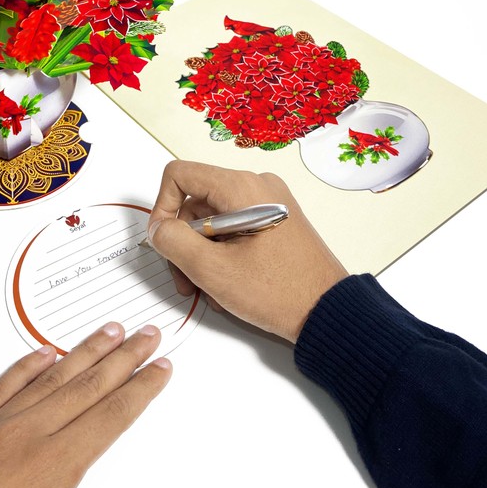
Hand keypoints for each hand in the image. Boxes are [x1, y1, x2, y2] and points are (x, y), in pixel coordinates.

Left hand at [0, 323, 170, 487]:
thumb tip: (83, 466)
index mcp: (49, 468)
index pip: (110, 417)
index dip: (140, 391)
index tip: (158, 370)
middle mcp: (22, 439)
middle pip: (88, 387)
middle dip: (124, 359)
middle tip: (146, 335)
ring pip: (49, 378)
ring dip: (84, 352)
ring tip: (109, 332)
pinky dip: (25, 367)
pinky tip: (43, 352)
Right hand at [148, 161, 347, 342]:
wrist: (328, 312)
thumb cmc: (278, 292)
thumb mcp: (212, 269)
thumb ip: (173, 241)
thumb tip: (158, 228)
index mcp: (241, 187)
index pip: (180, 175)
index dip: (162, 207)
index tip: (164, 241)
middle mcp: (256, 186)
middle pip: (196, 202)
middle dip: (183, 242)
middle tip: (186, 280)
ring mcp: (268, 202)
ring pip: (213, 219)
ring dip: (201, 254)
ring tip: (207, 290)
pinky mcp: (274, 220)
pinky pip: (233, 227)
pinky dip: (222, 252)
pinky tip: (226, 283)